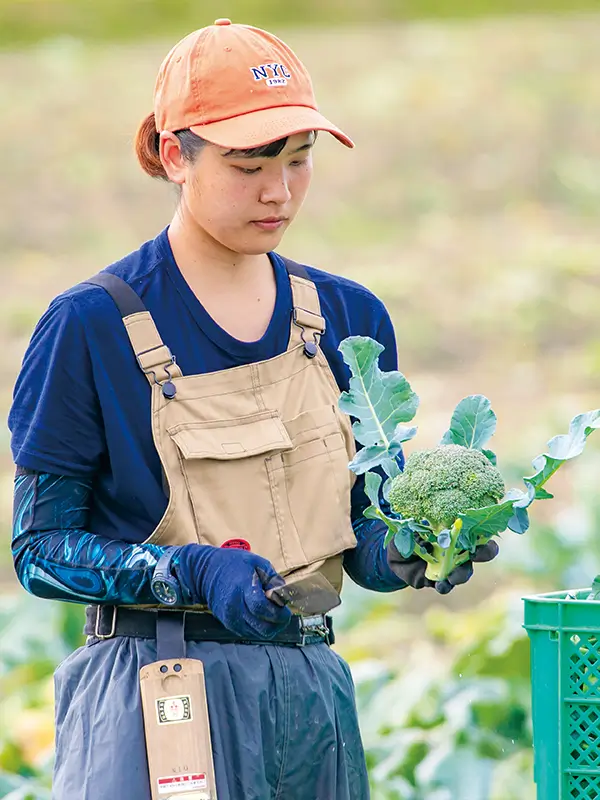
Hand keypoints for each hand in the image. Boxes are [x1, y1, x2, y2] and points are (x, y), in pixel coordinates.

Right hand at [176, 544, 291, 638]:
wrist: (206, 573)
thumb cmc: (233, 564)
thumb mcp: (256, 562)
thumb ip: (272, 578)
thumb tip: (284, 595)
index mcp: (242, 588)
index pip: (261, 608)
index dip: (278, 612)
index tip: (286, 609)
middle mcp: (235, 607)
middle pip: (263, 627)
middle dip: (279, 623)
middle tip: (283, 613)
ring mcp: (231, 618)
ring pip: (259, 634)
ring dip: (271, 627)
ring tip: (273, 613)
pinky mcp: (229, 625)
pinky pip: (251, 633)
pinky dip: (260, 628)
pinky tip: (262, 616)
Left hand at [386, 539, 498, 594]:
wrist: (395, 557)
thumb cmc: (405, 536)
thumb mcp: (406, 529)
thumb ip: (414, 531)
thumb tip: (422, 535)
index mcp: (454, 531)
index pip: (475, 529)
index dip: (484, 530)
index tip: (480, 531)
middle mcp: (457, 548)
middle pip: (480, 551)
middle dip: (484, 552)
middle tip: (475, 554)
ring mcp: (451, 566)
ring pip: (465, 571)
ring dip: (462, 574)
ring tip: (452, 577)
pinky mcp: (440, 580)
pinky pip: (447, 585)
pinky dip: (445, 586)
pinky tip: (441, 585)